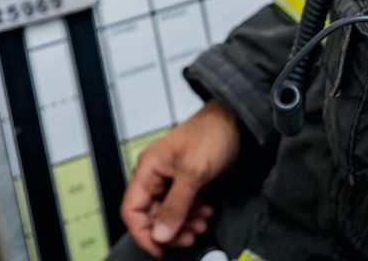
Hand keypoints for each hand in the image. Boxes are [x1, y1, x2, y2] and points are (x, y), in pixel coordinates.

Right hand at [120, 98, 241, 256]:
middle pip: (151, 215)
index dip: (143, 233)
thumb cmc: (212, 133)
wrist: (235, 121)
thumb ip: (175, 205)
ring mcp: (170, 178)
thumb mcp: (193, 173)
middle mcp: (155, 174)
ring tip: (200, 223)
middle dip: (170, 229)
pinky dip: (192, 213)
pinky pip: (181, 206)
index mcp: (148, 169)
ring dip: (184, 223)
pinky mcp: (184, 181)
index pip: (132, 210)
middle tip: (188, 236)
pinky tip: (204, 212)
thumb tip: (160, 234)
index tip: (160, 248)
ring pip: (168, 213)